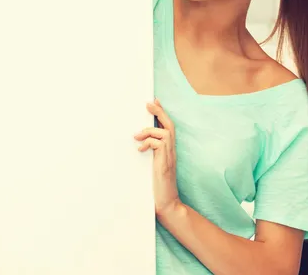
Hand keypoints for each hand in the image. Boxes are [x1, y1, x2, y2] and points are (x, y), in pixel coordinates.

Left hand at [134, 99, 179, 216]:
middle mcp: (171, 151)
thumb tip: (137, 143)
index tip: (154, 101)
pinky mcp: (164, 163)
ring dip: (149, 130)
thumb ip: (150, 155)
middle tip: (148, 103)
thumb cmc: (158, 188)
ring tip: (137, 136)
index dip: (161, 113)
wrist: (167, 205)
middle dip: (159, 112)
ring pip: (165, 132)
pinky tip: (140, 150)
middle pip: (169, 125)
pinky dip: (148, 143)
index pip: (167, 127)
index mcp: (168, 151)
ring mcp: (169, 157)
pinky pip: (159, 144)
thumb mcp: (152, 167)